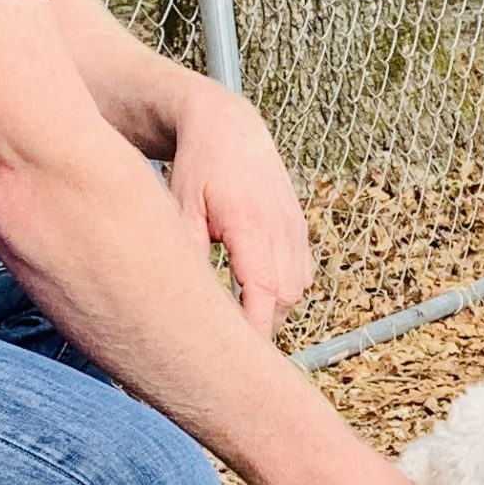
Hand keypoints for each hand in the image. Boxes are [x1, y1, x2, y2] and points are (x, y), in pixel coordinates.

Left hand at [167, 80, 312, 339]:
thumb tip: (188, 301)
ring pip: (297, 289)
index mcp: (251, 226)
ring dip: (273, 309)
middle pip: (284, 298)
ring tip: (242, 324)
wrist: (230, 127)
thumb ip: (188, 252)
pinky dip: (285, 290)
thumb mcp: (181, 208)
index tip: (241, 358)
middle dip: (262, 325)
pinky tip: (258, 294)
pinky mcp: (300, 227)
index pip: (263, 292)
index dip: (256, 329)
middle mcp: (282, 229)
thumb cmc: (197, 168)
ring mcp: (295, 228)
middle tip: (231, 349)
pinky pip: (302, 272)